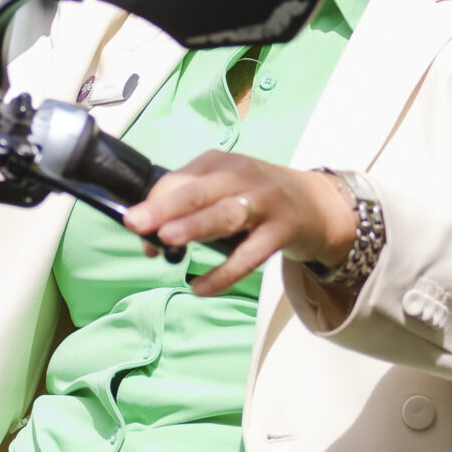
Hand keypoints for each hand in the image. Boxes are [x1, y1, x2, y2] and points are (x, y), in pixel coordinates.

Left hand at [123, 152, 356, 297]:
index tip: (132, 225)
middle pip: (200, 191)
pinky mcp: (283, 230)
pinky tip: (199, 288)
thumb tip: (148, 242)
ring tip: (166, 240)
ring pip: (226, 215)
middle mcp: (242, 176)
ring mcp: (266, 202)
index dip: (154, 202)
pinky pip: (249, 256)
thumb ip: (188, 211)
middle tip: (136, 223)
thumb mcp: (225, 191)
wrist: (319, 204)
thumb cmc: (258, 198)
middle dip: (166, 206)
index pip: (180, 178)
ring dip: (195, 226)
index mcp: (220, 164)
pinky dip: (223, 274)